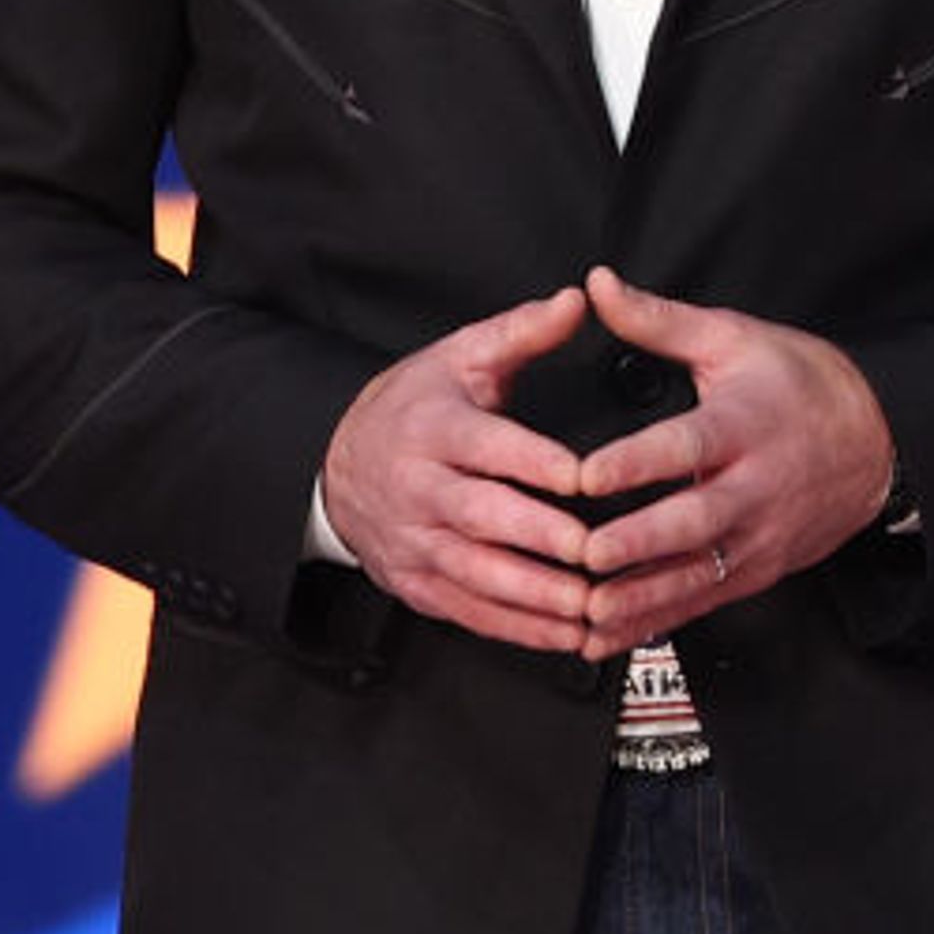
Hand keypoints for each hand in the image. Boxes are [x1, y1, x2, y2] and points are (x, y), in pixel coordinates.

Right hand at [322, 283, 597, 653]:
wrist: (339, 463)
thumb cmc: (417, 406)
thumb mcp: (461, 356)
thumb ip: (523, 332)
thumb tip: (578, 299)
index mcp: (434, 428)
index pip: (488, 446)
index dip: (536, 462)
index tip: (585, 476)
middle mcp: (419, 489)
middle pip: (482, 518)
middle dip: (540, 538)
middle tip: (595, 553)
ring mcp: (415, 542)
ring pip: (477, 575)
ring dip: (535, 597)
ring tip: (590, 607)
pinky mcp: (417, 584)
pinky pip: (471, 612)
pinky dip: (519, 629)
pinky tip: (567, 635)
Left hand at [570, 265, 895, 660]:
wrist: (876, 440)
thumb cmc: (797, 383)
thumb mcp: (732, 338)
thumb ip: (657, 320)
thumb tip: (598, 285)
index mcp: (744, 424)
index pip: (687, 445)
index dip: (637, 462)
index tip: (586, 474)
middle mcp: (754, 487)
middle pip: (693, 521)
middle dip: (638, 543)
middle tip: (585, 555)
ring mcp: (759, 536)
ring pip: (697, 575)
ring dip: (641, 599)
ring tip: (589, 612)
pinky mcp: (758, 570)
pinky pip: (703, 602)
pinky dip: (655, 622)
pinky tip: (609, 635)